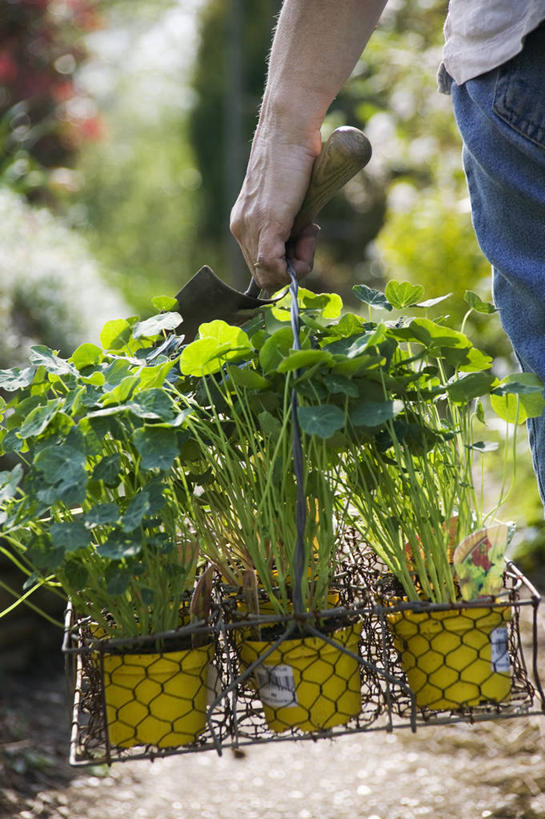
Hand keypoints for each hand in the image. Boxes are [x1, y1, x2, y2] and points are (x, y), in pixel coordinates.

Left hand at [230, 128, 321, 291]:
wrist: (289, 130)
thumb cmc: (293, 158)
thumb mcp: (287, 199)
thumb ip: (287, 223)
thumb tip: (299, 242)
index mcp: (244, 222)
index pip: (260, 267)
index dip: (286, 264)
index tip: (305, 239)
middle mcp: (241, 227)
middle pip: (265, 276)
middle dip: (293, 267)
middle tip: (310, 236)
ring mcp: (251, 226)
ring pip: (271, 275)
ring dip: (299, 263)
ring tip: (311, 229)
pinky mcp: (267, 222)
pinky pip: (272, 265)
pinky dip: (295, 265)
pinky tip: (309, 235)